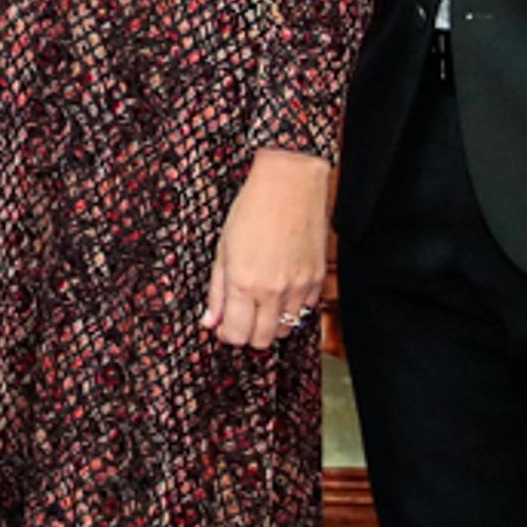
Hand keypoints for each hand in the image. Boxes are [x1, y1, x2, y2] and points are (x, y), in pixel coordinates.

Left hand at [206, 147, 334, 349]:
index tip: (224, 327)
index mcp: (244, 283)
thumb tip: (210, 322)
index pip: (236, 334)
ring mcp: (299, 287)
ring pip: (285, 329)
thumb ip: (217, 291)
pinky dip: (291, 309)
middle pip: (262, 340)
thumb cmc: (252, 211)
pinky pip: (304, 311)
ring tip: (260, 304)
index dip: (227, 336)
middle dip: (248, 336)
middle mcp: (273, 291)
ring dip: (270, 324)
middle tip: (240, 319)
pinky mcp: (317, 279)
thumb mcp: (223, 250)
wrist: (290, 185)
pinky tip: (280, 292)